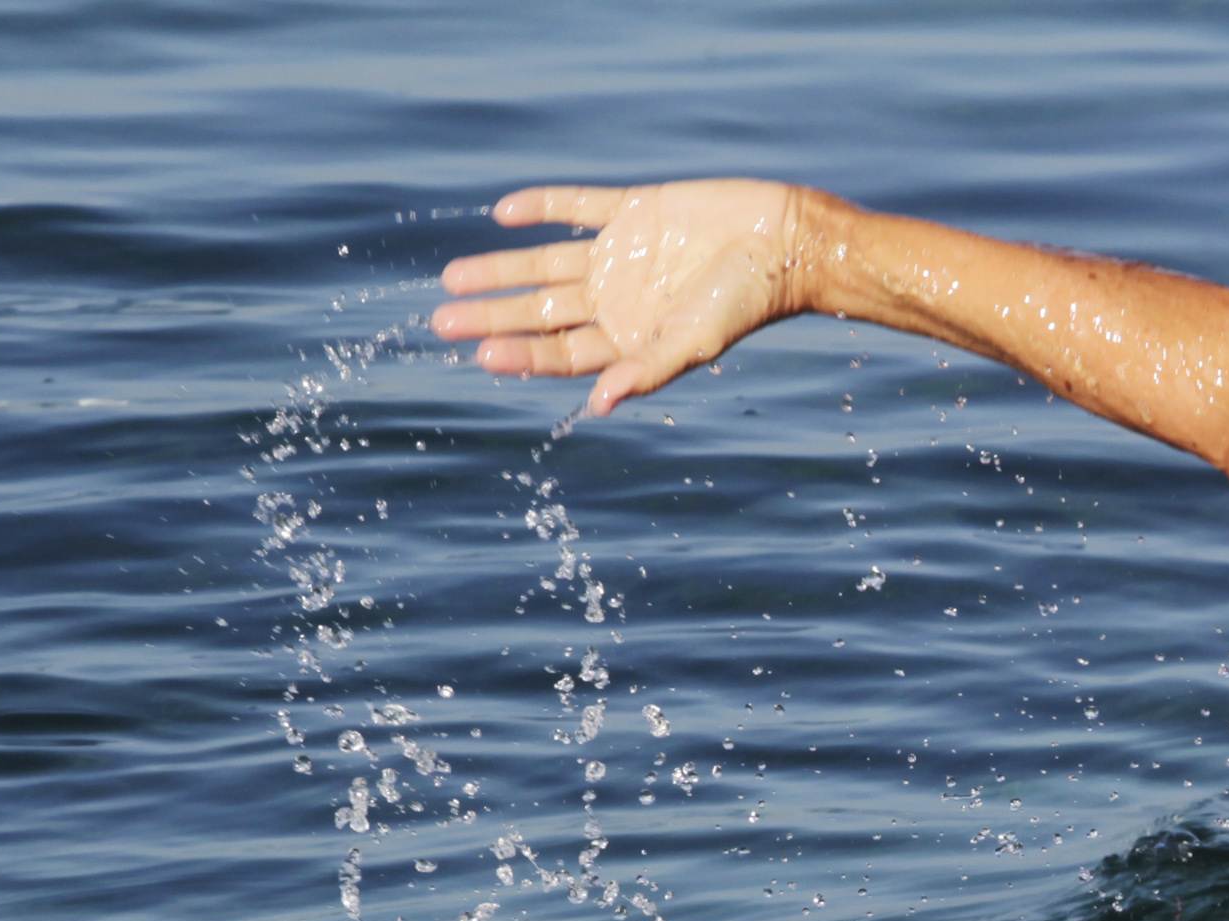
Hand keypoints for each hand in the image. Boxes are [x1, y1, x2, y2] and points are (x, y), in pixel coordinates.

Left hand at [432, 178, 812, 414]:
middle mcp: (619, 299)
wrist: (785, 242)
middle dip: (494, 317)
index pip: (562, 352)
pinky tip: (503, 213)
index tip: (478, 354)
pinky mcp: (634, 210)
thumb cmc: (746, 302)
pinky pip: (578, 206)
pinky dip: (542, 206)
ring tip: (453, 277)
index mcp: (631, 338)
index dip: (520, 354)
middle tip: (442, 321)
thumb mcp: (694, 342)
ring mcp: (622, 255)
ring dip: (502, 268)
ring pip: (547, 263)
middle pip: (542, 313)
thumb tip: (597, 407)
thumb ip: (646, 372)